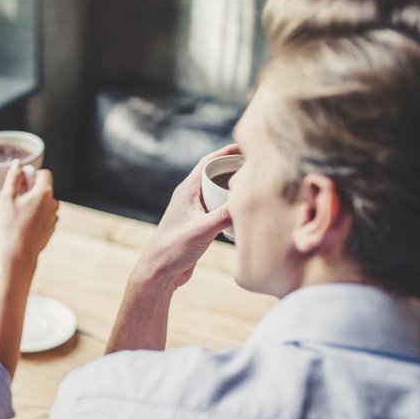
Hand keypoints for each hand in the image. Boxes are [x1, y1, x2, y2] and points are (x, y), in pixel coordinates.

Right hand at [0, 160, 58, 265]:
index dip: (33, 175)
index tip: (22, 184)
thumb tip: (17, 164)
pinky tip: (25, 224)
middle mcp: (53, 203)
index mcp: (44, 193)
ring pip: (44, 202)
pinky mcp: (52, 226)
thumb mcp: (7, 197)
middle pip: (44, 188)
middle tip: (17, 200)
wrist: (20, 252)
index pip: (44, 173)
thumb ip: (13, 177)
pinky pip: (45, 214)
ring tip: (20, 214)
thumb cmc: (12, 224)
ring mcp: (54, 216)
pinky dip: (37, 215)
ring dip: (34, 203)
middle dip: (32, 190)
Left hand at [106, 144, 236, 352]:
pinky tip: (245, 211)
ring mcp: (194, 210)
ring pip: (217, 192)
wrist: (160, 273)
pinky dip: (231, 205)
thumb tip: (250, 202)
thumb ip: (225, 215)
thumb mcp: (203, 230)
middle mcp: (190, 196)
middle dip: (236, 168)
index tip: (248, 145)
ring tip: (256, 186)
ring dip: (234, 187)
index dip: (227, 152)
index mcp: (187, 190)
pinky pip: (218, 208)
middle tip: (259, 167)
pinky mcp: (198, 225)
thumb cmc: (174, 248)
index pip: (209, 162)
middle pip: (216, 174)